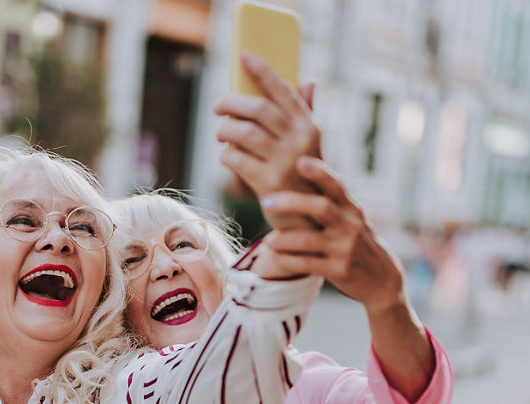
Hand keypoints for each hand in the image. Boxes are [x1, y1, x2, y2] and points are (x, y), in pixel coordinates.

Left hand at [214, 53, 321, 230]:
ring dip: (225, 130)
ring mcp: (284, 162)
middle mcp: (299, 141)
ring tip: (221, 133)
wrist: (311, 222)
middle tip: (217, 105)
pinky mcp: (267, 183)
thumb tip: (307, 79)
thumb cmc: (305, 179)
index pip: (284, 89)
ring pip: (243, 131)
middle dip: (231, 102)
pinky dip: (226, 155)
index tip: (244, 55)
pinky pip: (236, 159)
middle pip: (258, 108)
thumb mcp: (311, 146)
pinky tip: (227, 157)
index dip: (262, 70)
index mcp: (310, 126)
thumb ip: (306, 114)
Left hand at [260, 157, 405, 313]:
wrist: (382, 279)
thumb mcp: (351, 219)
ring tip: (267, 241)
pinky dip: (287, 260)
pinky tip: (274, 257)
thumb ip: (331, 201)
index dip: (320, 173)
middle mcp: (350, 225)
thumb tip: (298, 171)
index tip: (300, 161)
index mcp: (351, 209)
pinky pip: (307, 265)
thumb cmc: (357, 243)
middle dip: (292, 202)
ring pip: (309, 240)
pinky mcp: (340, 271)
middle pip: (321, 207)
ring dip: (284, 239)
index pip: (336, 186)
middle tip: (265, 201)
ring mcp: (345, 249)